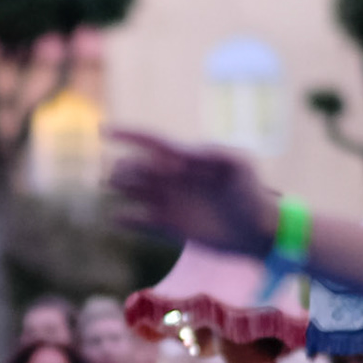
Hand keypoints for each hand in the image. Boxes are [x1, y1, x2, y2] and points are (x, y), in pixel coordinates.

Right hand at [106, 127, 277, 255]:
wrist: (258, 231)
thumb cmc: (250, 192)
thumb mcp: (237, 164)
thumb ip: (210, 153)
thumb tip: (176, 157)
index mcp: (185, 158)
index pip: (152, 142)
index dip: (127, 135)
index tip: (104, 131)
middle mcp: (173, 178)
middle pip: (136, 166)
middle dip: (125, 167)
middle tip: (128, 177)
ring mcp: (169, 202)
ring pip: (133, 190)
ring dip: (120, 186)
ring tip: (119, 187)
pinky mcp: (169, 226)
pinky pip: (139, 221)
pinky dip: (126, 218)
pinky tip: (120, 216)